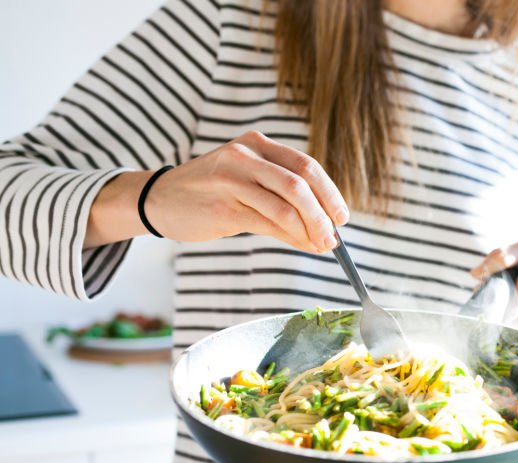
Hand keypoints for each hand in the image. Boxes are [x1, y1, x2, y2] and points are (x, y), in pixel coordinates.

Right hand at [87, 131, 347, 252]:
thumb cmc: (211, 192)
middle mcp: (245, 155)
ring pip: (286, 205)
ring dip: (309, 229)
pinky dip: (291, 237)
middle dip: (323, 213)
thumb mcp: (248, 182)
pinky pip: (267, 223)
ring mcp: (232, 179)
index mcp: (256, 144)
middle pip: (300, 183)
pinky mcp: (222, 206)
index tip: (342, 217)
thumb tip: (325, 227)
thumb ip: (282, 195)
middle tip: (334, 237)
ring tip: (320, 245)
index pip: (305, 166)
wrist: (158, 198)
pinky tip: (302, 245)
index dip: (329, 192)